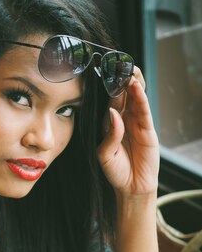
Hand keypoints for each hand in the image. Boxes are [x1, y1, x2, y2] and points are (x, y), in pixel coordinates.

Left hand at [97, 67, 159, 197]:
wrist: (132, 186)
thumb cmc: (116, 171)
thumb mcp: (104, 154)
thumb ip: (109, 134)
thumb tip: (113, 112)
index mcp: (110, 124)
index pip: (109, 101)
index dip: (109, 88)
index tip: (106, 73)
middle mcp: (123, 120)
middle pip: (123, 95)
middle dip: (121, 80)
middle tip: (118, 64)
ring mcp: (136, 123)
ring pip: (135, 99)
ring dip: (132, 84)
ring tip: (129, 71)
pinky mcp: (148, 129)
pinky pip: (144, 111)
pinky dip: (141, 99)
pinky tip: (137, 88)